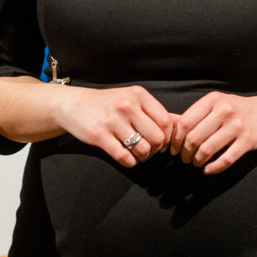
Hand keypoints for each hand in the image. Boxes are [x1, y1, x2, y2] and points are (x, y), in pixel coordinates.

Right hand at [54, 84, 175, 167]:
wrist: (74, 105)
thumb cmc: (108, 104)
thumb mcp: (132, 100)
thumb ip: (154, 111)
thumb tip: (181, 123)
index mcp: (139, 95)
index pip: (166, 122)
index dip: (167, 137)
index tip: (161, 142)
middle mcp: (127, 105)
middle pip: (157, 137)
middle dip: (156, 148)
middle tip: (149, 149)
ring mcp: (112, 120)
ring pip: (143, 149)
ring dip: (143, 156)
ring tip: (137, 152)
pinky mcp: (99, 135)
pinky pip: (125, 157)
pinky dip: (129, 162)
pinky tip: (126, 157)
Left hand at [172, 91, 256, 172]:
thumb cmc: (238, 110)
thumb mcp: (217, 105)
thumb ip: (194, 115)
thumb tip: (167, 125)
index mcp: (213, 100)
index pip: (184, 123)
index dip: (175, 140)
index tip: (173, 149)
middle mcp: (225, 110)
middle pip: (193, 138)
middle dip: (185, 153)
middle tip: (184, 158)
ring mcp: (238, 125)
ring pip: (207, 150)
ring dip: (197, 161)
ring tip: (196, 163)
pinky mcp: (249, 140)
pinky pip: (225, 159)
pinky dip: (213, 168)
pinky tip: (208, 169)